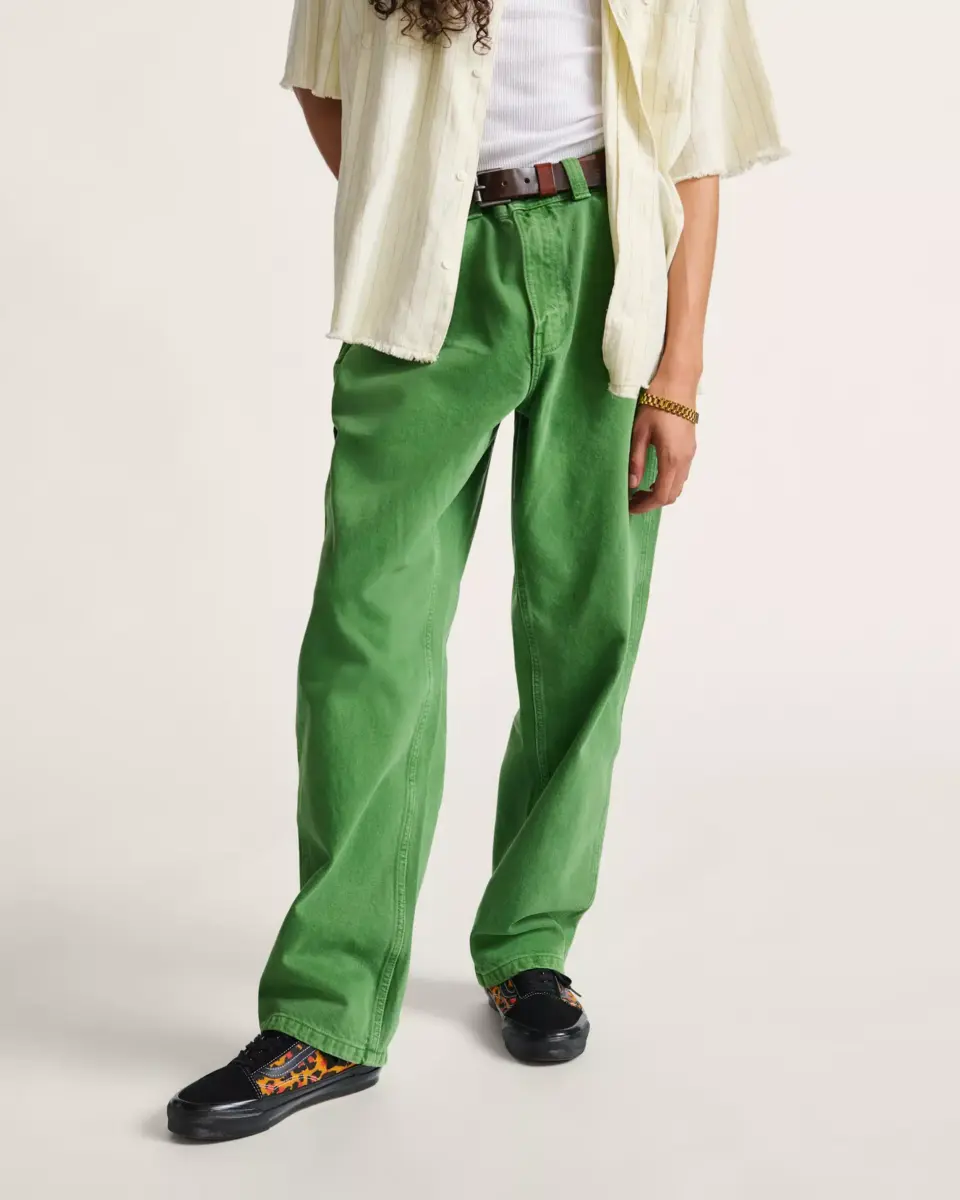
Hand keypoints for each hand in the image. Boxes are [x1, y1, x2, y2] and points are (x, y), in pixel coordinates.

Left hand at [628, 374, 697, 514]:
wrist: (678, 382)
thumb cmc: (657, 403)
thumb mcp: (639, 433)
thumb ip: (636, 461)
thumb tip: (632, 484)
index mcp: (672, 458)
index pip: (661, 495)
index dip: (645, 506)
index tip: (630, 507)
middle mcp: (685, 459)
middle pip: (672, 494)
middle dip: (653, 502)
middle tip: (633, 500)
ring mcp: (690, 453)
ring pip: (678, 484)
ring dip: (661, 491)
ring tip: (640, 489)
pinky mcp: (690, 446)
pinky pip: (682, 473)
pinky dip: (668, 481)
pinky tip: (653, 475)